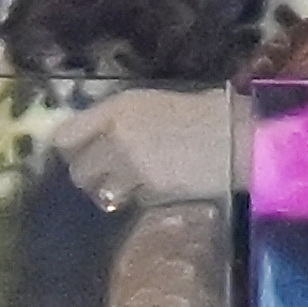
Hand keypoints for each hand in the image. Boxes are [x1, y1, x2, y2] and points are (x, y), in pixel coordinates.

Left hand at [54, 88, 234, 212]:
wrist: (241, 136)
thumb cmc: (204, 113)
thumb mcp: (153, 104)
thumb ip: (118, 122)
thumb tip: (91, 139)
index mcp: (117, 109)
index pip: (65, 136)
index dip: (70, 150)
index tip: (79, 156)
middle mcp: (116, 136)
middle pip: (78, 170)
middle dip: (91, 176)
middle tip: (109, 175)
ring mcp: (132, 167)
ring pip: (102, 193)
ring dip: (113, 193)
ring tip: (133, 185)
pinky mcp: (151, 192)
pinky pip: (132, 201)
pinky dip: (141, 199)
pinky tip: (160, 187)